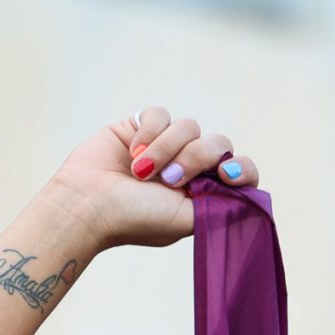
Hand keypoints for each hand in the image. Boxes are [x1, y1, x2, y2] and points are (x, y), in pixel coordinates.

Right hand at [44, 107, 259, 252]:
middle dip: (195, 158)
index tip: (226, 176)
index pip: (239, 171)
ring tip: (142, 171)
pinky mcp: (141, 126)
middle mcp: (187, 168)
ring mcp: (165, 146)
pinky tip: (133, 152)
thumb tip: (246, 190)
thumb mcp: (187, 221)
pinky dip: (150, 132)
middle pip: (218, 143)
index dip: (240, 169)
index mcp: (202, 193)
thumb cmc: (135, 219)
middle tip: (170, 180)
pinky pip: (162, 114)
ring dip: (166, 149)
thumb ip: (222, 206)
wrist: (88, 204)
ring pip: (189, 126)